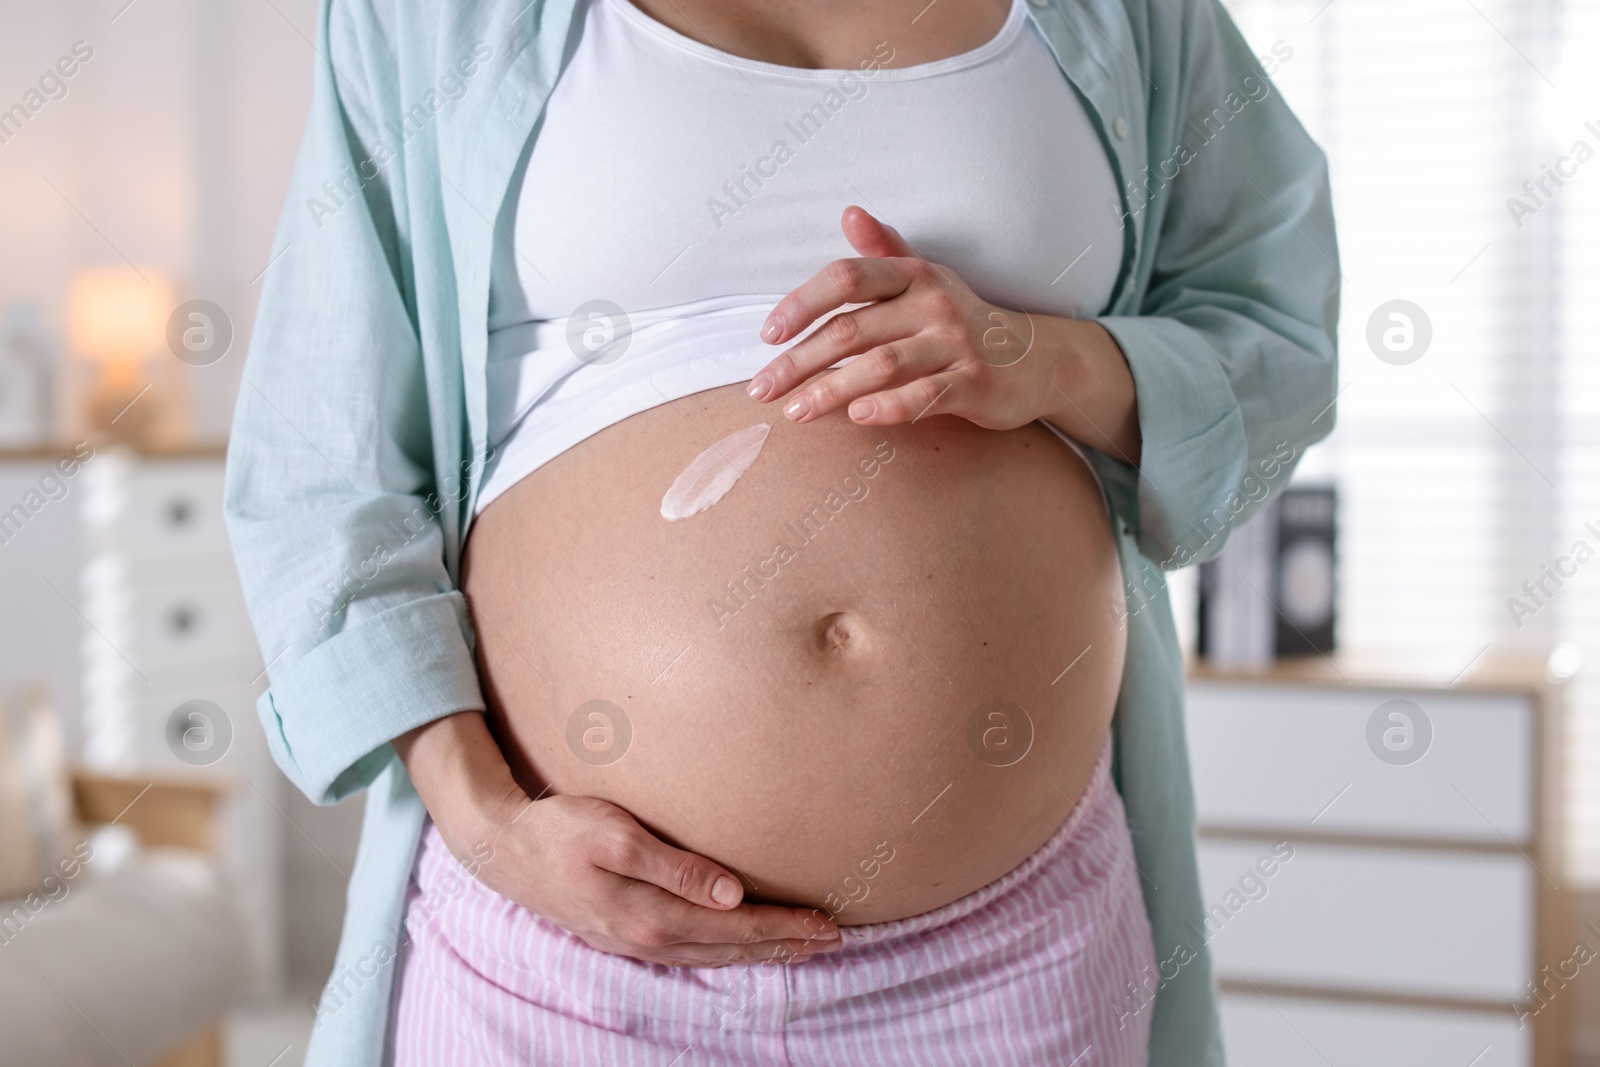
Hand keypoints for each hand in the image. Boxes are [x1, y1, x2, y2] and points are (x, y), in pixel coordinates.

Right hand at [492, 793, 842, 966]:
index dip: (785, 928)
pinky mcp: (622, 933)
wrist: (502, 848)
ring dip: (760, 953)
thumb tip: (731, 896)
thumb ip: (675, 867)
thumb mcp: (615, 835)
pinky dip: (725, 952)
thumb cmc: (559, 829)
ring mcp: (633, 942)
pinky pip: (689, 952)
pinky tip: (738, 947)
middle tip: (834, 940)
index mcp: (650, 916)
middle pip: (731, 949)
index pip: (736, 929)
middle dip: (784, 945)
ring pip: (713, 955)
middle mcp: (646, 939)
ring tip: (801, 947)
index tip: (828, 924)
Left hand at [746, 205, 1047, 430]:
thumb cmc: (963, 320)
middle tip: (761, 389)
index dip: (802, 303)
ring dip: (831, 390)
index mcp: (914, 275)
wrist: (1037, 359)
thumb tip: (850, 212)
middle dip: (800, 361)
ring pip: (881, 364)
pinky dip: (891, 406)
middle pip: (852, 329)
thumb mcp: (927, 279)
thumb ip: (885, 251)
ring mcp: (956, 344)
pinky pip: (927, 394)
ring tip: (795, 412)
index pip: (847, 278)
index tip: (768, 335)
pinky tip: (859, 416)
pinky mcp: (974, 384)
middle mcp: (933, 304)